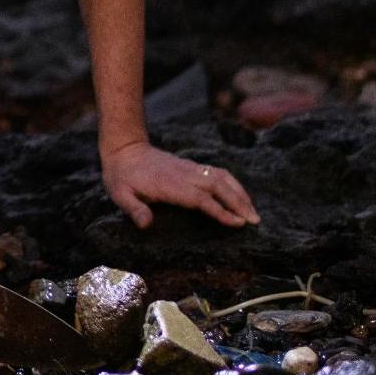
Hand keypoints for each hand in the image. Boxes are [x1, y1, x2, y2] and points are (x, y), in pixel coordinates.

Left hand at [102, 141, 259, 228]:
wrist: (124, 149)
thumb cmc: (121, 176)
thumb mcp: (120, 194)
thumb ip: (133, 208)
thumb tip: (146, 224)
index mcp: (170, 185)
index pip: (201, 199)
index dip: (220, 211)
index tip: (238, 223)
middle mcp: (185, 175)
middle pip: (218, 187)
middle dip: (239, 203)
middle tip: (255, 221)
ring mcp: (190, 168)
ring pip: (222, 178)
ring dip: (240, 193)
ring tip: (253, 211)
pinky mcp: (192, 166)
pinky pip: (217, 173)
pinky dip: (233, 184)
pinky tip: (240, 195)